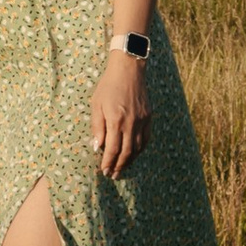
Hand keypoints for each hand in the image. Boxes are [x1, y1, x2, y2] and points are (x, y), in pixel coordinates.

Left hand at [91, 53, 150, 178]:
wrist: (128, 69)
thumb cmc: (108, 86)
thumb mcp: (96, 104)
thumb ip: (97, 126)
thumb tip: (97, 147)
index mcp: (116, 120)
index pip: (113, 149)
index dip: (108, 162)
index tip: (104, 171)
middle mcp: (131, 123)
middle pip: (126, 152)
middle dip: (119, 166)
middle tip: (112, 175)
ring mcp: (142, 120)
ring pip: (137, 148)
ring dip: (130, 160)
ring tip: (121, 168)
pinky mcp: (149, 117)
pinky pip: (146, 139)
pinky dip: (140, 149)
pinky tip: (134, 154)